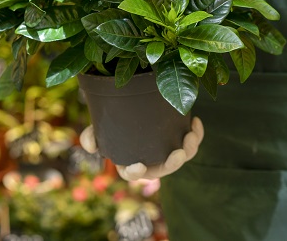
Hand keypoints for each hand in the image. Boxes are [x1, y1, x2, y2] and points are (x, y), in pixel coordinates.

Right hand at [80, 116, 203, 180]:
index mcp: (132, 163)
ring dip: (189, 149)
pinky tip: (194, 121)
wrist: (137, 112)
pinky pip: (192, 142)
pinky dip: (196, 133)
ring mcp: (168, 153)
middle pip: (165, 169)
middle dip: (173, 164)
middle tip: (178, 154)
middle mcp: (152, 162)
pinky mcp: (181, 141)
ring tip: (190, 135)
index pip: (133, 174)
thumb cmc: (118, 124)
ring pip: (183, 157)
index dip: (135, 173)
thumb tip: (90, 146)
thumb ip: (93, 136)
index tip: (138, 166)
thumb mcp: (101, 128)